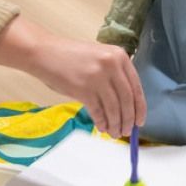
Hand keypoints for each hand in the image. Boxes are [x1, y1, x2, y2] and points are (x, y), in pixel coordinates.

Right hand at [0, 17, 146, 137]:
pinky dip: (101, 122)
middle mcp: (112, 65)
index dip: (139, 108)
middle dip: (128, 119)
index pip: (136, 87)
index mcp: (119, 56)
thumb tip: (127, 107)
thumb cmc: (72, 57)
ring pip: (114, 108)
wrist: (45, 53)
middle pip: (127, 100)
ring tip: (114, 133)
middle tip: (126, 132)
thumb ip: (115, 76)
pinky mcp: (83, 89)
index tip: (140, 122)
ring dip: (115, 124)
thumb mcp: (100, 58)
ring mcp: (98, 77)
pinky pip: (98, 111)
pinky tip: (102, 127)